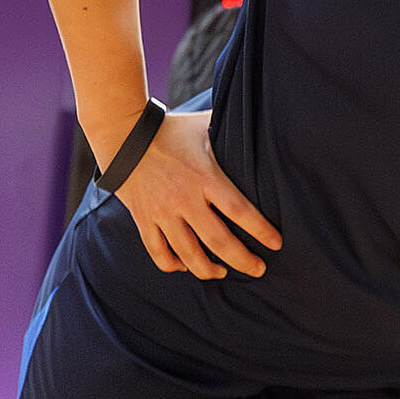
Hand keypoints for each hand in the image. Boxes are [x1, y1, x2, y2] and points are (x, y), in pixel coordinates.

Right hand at [114, 111, 281, 277]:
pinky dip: (173, 265)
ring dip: (209, 270)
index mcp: (204, 176)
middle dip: (242, 260)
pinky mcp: (143, 219)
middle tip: (259, 269)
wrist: (123, 135)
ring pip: (188, 254)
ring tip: (224, 272)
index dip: (260, 230)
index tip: (276, 243)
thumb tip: (263, 125)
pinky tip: (186, 266)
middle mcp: (183, 198)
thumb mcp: (205, 127)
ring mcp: (161, 212)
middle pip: (217, 240)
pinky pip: (158, 252)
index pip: (239, 210)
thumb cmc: (171, 130)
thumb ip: (232, 130)